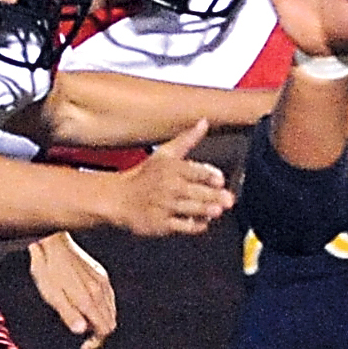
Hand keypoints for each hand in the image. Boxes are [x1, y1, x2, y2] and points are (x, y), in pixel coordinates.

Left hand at [29, 231, 116, 348]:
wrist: (52, 240)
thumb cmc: (48, 268)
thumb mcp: (51, 294)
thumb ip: (68, 313)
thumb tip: (81, 331)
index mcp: (89, 298)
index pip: (104, 329)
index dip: (96, 343)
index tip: (84, 348)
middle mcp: (101, 290)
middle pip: (111, 322)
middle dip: (100, 335)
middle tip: (84, 342)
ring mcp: (102, 281)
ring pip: (111, 311)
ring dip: (102, 322)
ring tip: (86, 326)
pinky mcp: (100, 274)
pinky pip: (109, 298)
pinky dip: (103, 309)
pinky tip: (90, 309)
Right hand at [107, 120, 233, 236]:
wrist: (120, 198)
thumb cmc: (145, 176)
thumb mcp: (165, 154)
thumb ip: (187, 139)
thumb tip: (204, 122)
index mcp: (170, 168)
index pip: (193, 170)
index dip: (208, 175)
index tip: (220, 180)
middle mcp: (168, 186)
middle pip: (194, 191)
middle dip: (212, 196)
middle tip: (228, 199)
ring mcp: (164, 206)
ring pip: (189, 209)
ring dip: (205, 210)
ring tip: (217, 211)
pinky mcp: (161, 224)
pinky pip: (181, 226)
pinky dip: (194, 226)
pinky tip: (203, 222)